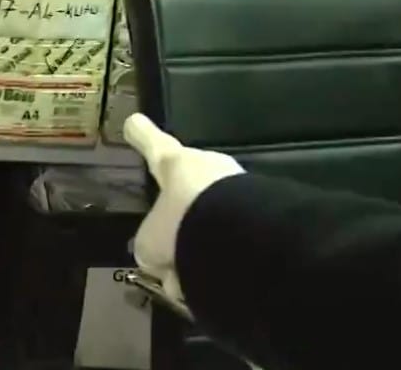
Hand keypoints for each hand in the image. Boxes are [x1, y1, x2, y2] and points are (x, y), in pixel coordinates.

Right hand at [123, 114, 244, 303]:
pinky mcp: (266, 212)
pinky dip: (223, 259)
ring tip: (191, 279)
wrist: (238, 237)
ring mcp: (241, 188)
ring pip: (211, 223)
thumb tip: (161, 257)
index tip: (134, 120)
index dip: (142, 136)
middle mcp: (210, 169)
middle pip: (188, 195)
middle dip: (179, 225)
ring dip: (198, 250)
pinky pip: (235, 237)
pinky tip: (215, 280)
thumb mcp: (150, 242)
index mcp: (177, 164)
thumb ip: (151, 246)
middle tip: (170, 253)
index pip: (154, 145)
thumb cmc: (182, 225)